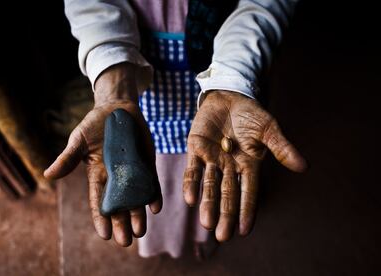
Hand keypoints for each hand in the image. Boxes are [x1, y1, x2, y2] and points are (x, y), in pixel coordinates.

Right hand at [44, 63, 161, 246]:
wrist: (117, 108)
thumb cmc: (94, 124)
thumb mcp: (79, 140)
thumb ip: (67, 158)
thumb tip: (48, 175)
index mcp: (97, 174)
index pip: (98, 201)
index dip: (101, 218)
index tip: (105, 235)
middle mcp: (115, 177)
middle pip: (119, 205)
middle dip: (122, 223)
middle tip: (125, 241)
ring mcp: (132, 171)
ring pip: (135, 198)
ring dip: (138, 215)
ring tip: (140, 232)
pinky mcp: (146, 163)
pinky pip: (151, 182)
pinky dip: (153, 194)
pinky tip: (155, 207)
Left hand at [183, 91, 306, 241]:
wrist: (229, 96)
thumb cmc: (251, 114)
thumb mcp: (269, 129)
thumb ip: (281, 148)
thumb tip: (303, 166)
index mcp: (248, 165)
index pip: (248, 192)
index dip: (246, 210)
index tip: (244, 231)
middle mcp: (229, 166)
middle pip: (227, 194)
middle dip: (225, 214)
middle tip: (222, 235)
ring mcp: (212, 159)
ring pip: (210, 185)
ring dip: (208, 203)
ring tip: (206, 223)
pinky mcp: (196, 148)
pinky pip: (193, 169)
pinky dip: (191, 183)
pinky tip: (190, 199)